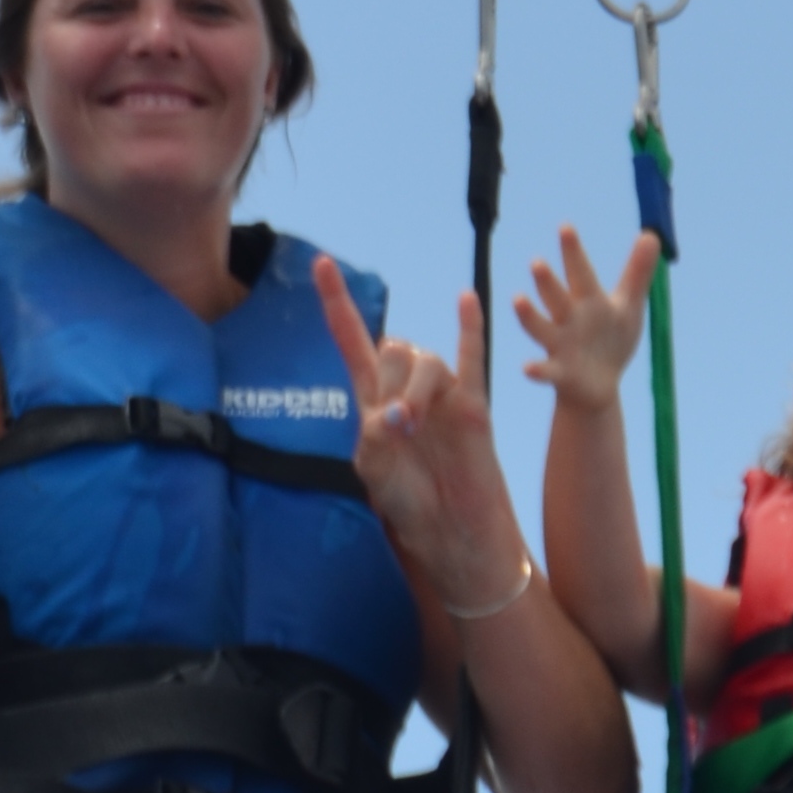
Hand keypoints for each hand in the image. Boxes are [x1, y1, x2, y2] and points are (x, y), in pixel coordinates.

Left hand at [313, 256, 529, 616]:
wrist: (451, 530)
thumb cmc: (408, 503)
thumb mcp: (374, 470)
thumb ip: (376, 436)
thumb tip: (399, 413)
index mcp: (372, 400)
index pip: (350, 338)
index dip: (336, 302)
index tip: (320, 263)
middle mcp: (405, 389)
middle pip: (393, 349)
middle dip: (390, 379)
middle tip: (399, 425)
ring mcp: (440, 395)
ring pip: (426, 360)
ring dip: (417, 387)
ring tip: (416, 425)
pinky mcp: (472, 406)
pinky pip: (471, 357)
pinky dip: (469, 328)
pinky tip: (466, 299)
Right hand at [515, 222, 656, 412]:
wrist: (599, 386)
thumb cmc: (611, 340)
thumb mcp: (628, 306)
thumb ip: (638, 272)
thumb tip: (652, 234)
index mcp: (587, 301)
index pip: (580, 273)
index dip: (573, 252)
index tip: (565, 227)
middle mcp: (568, 318)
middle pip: (556, 296)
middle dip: (547, 281)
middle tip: (537, 263)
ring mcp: (561, 345)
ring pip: (541, 327)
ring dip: (529, 315)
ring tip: (518, 299)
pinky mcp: (560, 373)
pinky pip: (546, 371)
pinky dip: (537, 370)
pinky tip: (527, 368)